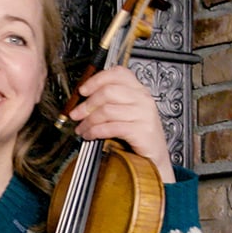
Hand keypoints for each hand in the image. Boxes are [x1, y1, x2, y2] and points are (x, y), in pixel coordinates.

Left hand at [69, 65, 175, 182]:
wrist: (155, 159)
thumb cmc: (139, 136)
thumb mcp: (128, 113)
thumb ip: (112, 102)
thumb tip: (84, 101)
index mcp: (139, 90)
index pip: (118, 73)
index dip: (96, 80)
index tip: (82, 90)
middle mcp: (143, 99)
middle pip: (108, 91)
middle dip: (87, 104)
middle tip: (76, 114)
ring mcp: (144, 114)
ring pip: (107, 110)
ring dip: (88, 121)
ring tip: (82, 129)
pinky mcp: (141, 131)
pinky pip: (112, 127)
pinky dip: (96, 131)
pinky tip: (90, 135)